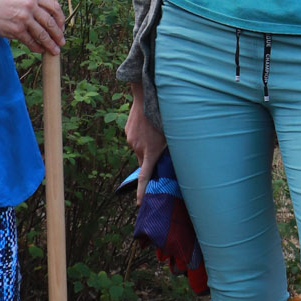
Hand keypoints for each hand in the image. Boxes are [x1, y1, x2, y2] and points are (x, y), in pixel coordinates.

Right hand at [0, 0, 64, 54]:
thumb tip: (46, 19)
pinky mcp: (16, 30)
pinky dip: (37, 48)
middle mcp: (30, 6)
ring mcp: (24, 18)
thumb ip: (33, 5)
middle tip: (62, 42)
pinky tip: (40, 50)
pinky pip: (31, 41)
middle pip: (50, 22)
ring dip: (50, 44)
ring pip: (43, 34)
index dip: (61, 19)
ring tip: (55, 51)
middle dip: (58, 34)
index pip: (54, 7)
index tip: (62, 27)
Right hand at [125, 82, 165, 202]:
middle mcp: (138, 148)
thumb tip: (171, 160)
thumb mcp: (172, 135)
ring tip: (153, 130)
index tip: (139, 204)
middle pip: (143, 161)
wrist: (146, 97)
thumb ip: (168, 150)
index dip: (142, 192)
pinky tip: (147, 124)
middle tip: (158, 147)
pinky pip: (135, 139)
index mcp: (151, 152)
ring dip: (146, 144)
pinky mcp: (127, 132)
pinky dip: (141, 136)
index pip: (144, 177)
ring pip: (139, 149)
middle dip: (149, 159)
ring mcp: (131, 140)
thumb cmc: (164, 116)